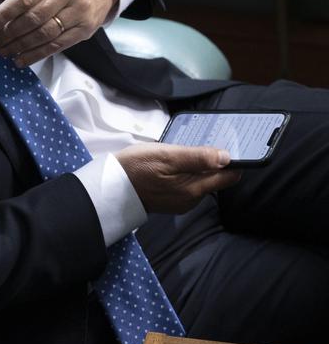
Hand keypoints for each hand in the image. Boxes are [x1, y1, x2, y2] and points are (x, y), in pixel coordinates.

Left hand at [0, 0, 117, 66]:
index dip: (4, 13)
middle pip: (35, 17)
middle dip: (9, 32)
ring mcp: (80, 12)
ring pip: (46, 33)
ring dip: (21, 45)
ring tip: (3, 50)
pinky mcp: (86, 29)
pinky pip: (58, 45)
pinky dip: (37, 54)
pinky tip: (21, 58)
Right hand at [115, 143, 241, 213]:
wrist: (110, 186)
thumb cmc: (136, 167)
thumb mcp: (166, 156)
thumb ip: (197, 157)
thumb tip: (227, 157)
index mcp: (194, 189)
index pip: (229, 176)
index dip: (234, 161)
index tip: (230, 145)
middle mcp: (192, 199)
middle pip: (216, 179)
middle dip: (215, 162)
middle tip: (202, 142)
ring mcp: (182, 202)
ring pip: (202, 181)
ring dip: (199, 167)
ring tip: (184, 150)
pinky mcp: (171, 200)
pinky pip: (189, 185)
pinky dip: (187, 173)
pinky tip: (174, 163)